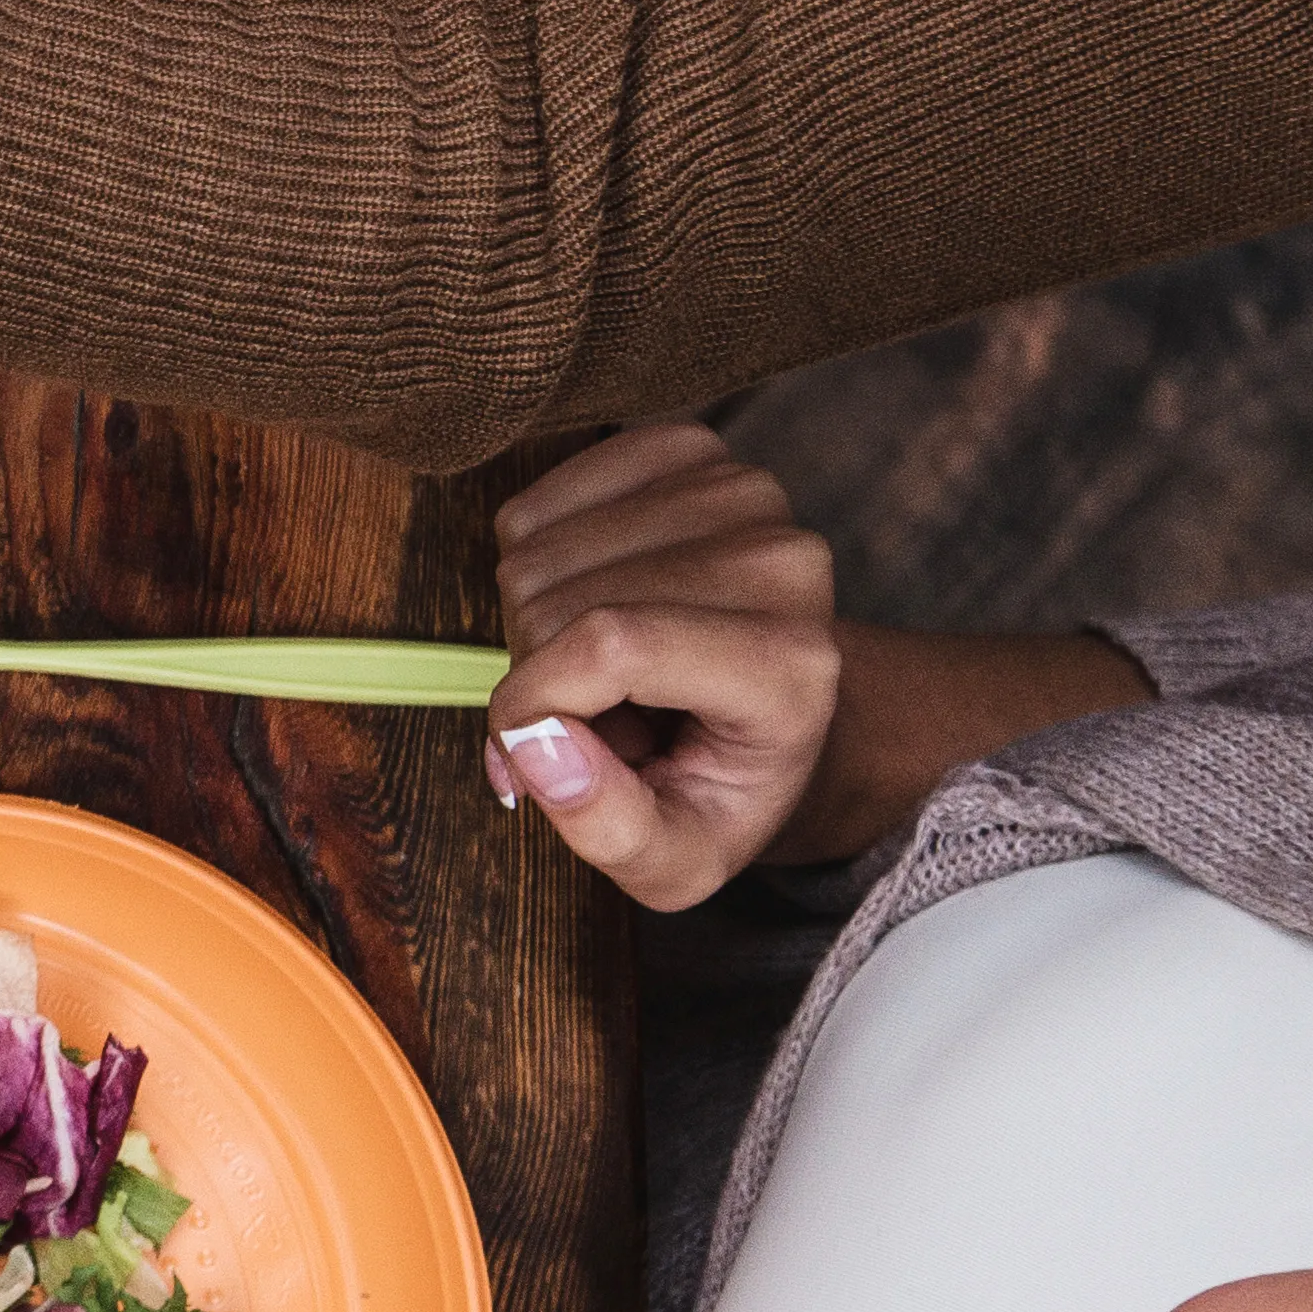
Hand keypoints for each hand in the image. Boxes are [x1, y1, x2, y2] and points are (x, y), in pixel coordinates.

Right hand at [480, 426, 843, 905]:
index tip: (519, 754)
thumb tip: (529, 746)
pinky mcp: (691, 450)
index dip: (531, 701)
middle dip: (538, 670)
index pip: (613, 645)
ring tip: (599, 664)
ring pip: (537, 549)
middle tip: (593, 713)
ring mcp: (740, 492)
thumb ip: (607, 828)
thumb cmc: (721, 784)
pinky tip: (588, 595)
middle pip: (561, 599)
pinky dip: (533, 557)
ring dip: (533, 617)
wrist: (781, 706)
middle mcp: (784, 561)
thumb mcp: (677, 861)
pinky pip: (538, 499)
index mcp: (793, 667)